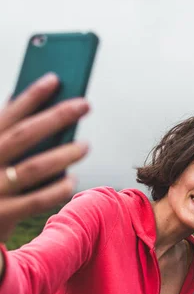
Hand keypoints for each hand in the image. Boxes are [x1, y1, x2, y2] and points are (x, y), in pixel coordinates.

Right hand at [0, 73, 89, 242]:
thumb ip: (3, 134)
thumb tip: (27, 103)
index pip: (8, 114)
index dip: (31, 96)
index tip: (55, 78)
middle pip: (25, 136)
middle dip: (56, 116)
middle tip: (84, 104)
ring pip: (34, 168)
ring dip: (64, 154)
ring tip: (86, 145)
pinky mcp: (2, 214)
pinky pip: (35, 201)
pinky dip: (57, 190)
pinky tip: (73, 180)